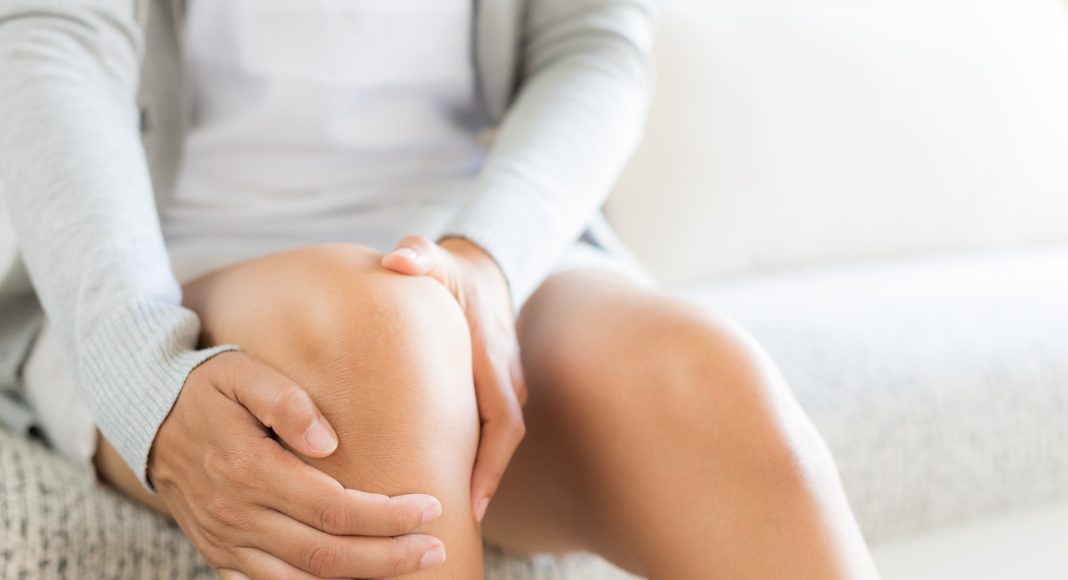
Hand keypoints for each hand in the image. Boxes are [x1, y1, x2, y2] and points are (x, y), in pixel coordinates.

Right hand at [149, 351, 447, 577]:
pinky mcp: (219, 553)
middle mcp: (236, 515)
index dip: (386, 515)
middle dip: (388, 558)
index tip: (430, 507)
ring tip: (410, 569)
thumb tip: (329, 442)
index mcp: (249, 469)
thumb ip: (285, 402)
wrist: (145, 416)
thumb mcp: (242, 373)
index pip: (333, 508)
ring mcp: (225, 541)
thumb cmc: (207, 388)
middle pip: (325, 554)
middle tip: (436, 550)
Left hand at [381, 236, 526, 522]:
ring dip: (476, 473)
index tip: (471, 502)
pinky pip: (486, 430)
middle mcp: (505, 377)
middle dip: (482, 484)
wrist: (483, 266)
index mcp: (492, 357)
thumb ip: (417, 256)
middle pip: (502, 443)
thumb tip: (396, 260)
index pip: (504, 422)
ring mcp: (503, 386)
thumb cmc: (451, 269)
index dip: (490, 465)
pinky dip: (470, 456)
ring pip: (495, 440)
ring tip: (442, 512)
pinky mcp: (492, 391)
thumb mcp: (433, 257)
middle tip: (452, 525)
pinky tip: (440, 478)